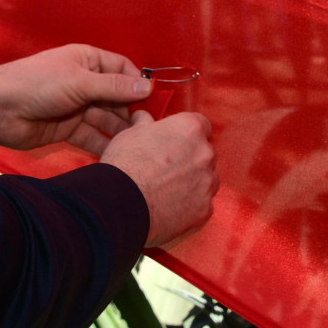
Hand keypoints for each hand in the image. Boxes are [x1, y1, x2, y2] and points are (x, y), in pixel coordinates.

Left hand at [0, 44, 151, 154]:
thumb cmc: (39, 84)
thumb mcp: (79, 81)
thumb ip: (114, 86)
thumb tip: (148, 86)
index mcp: (87, 60)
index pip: (121, 69)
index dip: (137, 83)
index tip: (154, 101)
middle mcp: (85, 82)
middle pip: (116, 96)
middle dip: (131, 111)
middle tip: (148, 130)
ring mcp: (76, 106)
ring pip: (106, 118)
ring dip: (120, 130)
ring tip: (138, 145)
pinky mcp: (68, 129)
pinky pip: (92, 136)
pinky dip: (104, 144)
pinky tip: (119, 154)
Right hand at [100, 111, 217, 247]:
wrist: (120, 204)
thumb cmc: (125, 164)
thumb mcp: (131, 133)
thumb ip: (145, 124)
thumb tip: (142, 118)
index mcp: (189, 128)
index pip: (201, 124)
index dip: (188, 134)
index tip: (177, 142)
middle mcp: (205, 153)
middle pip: (205, 153)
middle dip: (191, 159)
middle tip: (168, 168)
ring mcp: (207, 182)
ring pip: (207, 180)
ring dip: (193, 182)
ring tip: (168, 190)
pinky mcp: (205, 209)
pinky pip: (203, 204)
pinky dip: (191, 205)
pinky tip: (170, 207)